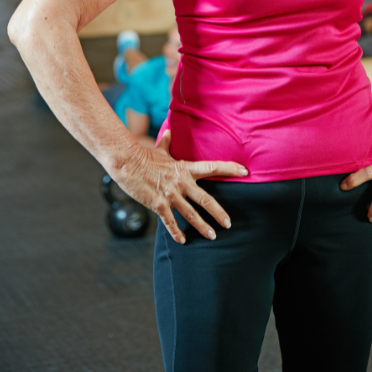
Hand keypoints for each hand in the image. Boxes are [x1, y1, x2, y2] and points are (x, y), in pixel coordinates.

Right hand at [110, 131, 247, 244]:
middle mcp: (181, 182)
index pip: (212, 168)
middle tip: (228, 224)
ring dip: (203, 227)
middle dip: (219, 213)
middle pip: (206, 200)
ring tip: (212, 236)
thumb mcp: (159, 149)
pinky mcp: (158, 204)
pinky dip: (177, 232)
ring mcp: (170, 194)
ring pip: (191, 214)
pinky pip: (171, 222)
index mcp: (185, 168)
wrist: (126, 162)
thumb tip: (169, 130)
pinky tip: (183, 240)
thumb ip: (167, 143)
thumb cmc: (143, 156)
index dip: (230, 169)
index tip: (245, 172)